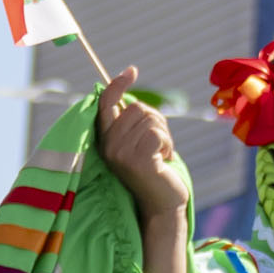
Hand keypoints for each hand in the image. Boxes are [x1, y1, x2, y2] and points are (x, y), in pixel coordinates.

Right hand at [95, 70, 193, 226]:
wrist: (163, 202)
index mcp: (106, 139)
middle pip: (137, 108)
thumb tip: (129, 83)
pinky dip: (167, 144)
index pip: (106, 104)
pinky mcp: (137, 161)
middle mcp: (108, 146)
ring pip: (149, 120)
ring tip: (160, 154)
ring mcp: (121, 154)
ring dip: (164, 135)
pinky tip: (163, 160)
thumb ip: (133, 121)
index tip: (132, 70)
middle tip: (158, 143)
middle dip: (155, 120)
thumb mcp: (139, 142)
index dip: (118, 84)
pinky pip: (157, 134)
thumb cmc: (154, 169)